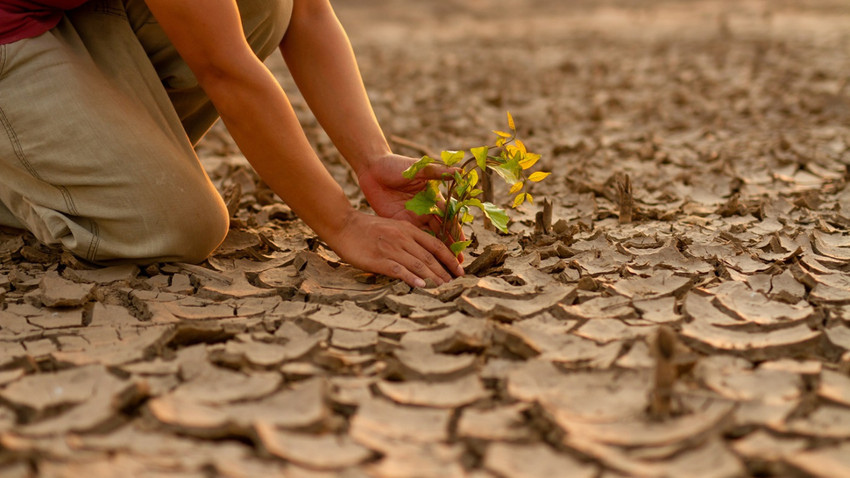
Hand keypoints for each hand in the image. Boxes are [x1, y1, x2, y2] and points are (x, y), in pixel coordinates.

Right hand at [325, 210, 463, 287]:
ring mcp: (391, 248)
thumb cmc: (368, 228)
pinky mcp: (378, 259)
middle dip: (445, 272)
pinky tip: (421, 286)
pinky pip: (399, 270)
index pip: (436, 245)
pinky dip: (411, 278)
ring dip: (433, 278)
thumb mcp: (393, 227)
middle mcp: (403, 238)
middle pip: (430, 257)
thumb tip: (425, 255)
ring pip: (418, 265)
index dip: (450, 259)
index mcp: (408, 229)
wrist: (343, 225)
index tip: (460, 270)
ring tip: (443, 288)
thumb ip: (409, 239)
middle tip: (454, 284)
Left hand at [356, 153, 465, 259]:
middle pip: (440, 232)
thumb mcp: (418, 168)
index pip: (448, 218)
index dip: (456, 231)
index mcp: (432, 198)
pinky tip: (422, 263)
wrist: (372, 168)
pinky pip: (410, 239)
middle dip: (449, 248)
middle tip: (457, 265)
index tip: (463, 245)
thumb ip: (438, 172)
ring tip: (443, 268)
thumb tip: (461, 172)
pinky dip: (416, 250)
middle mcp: (424, 210)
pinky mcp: (398, 222)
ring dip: (435, 254)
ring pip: (427, 239)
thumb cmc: (396, 165)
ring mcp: (411, 218)